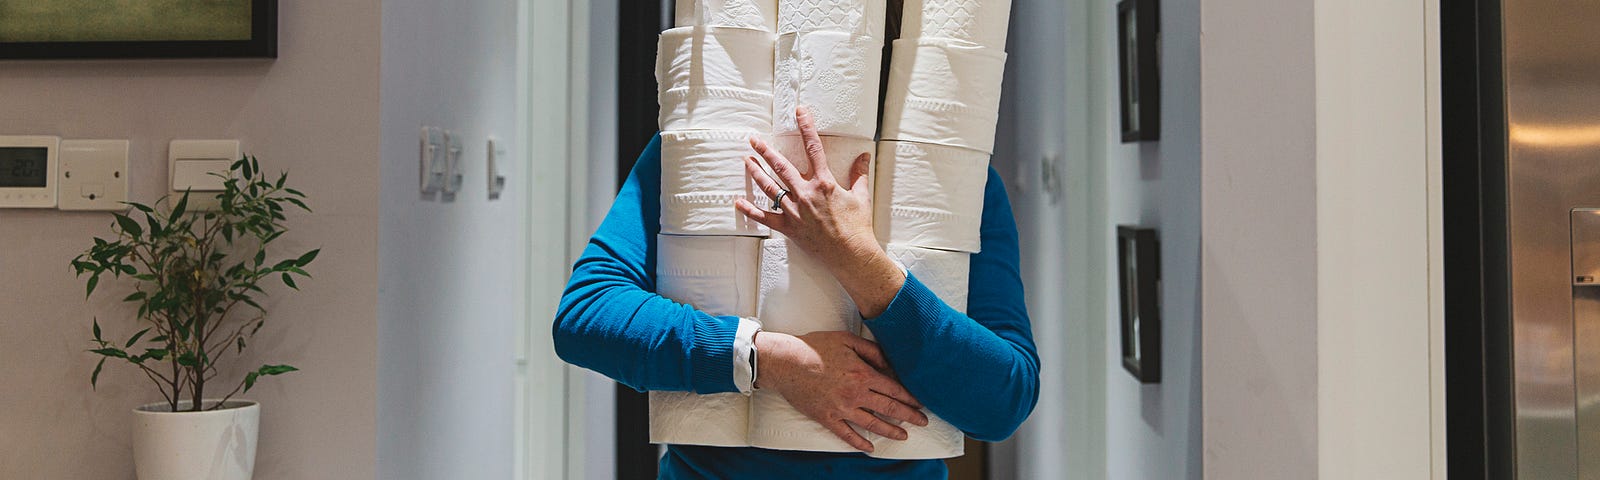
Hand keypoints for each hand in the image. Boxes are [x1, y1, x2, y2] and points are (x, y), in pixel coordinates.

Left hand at [736, 106, 905, 316]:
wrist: (852, 254)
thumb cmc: (858, 226)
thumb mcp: (861, 196)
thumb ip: (859, 174)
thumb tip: (863, 156)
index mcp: (824, 183)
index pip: (813, 148)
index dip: (806, 127)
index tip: (799, 112)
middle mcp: (806, 194)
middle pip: (781, 166)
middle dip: (765, 150)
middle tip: (753, 139)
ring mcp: (795, 211)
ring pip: (769, 187)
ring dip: (756, 173)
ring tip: (746, 160)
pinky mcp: (789, 228)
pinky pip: (765, 217)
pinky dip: (750, 210)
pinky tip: (738, 201)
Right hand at [755, 330, 929, 451]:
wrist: (786, 362)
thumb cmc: (815, 347)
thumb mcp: (848, 340)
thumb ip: (872, 351)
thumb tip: (889, 364)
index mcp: (862, 374)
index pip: (894, 389)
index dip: (910, 398)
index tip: (921, 404)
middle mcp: (855, 394)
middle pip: (889, 409)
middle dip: (909, 417)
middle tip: (923, 422)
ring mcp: (841, 408)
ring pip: (872, 424)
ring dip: (891, 431)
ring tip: (904, 436)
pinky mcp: (827, 418)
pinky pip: (847, 435)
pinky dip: (860, 443)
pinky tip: (871, 448)